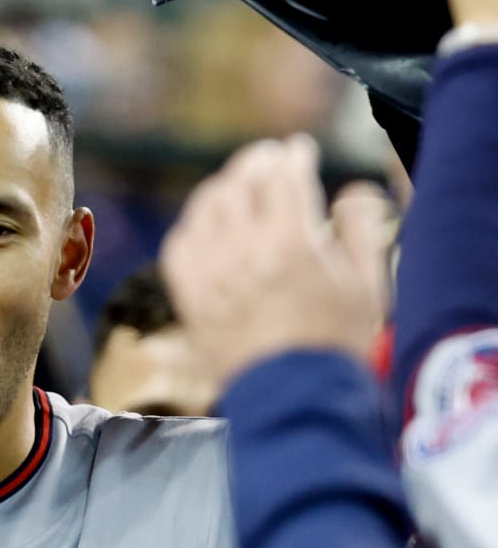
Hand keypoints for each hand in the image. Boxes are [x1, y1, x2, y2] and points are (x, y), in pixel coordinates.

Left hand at [160, 135, 391, 390]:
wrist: (293, 397)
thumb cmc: (336, 344)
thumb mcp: (368, 285)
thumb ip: (361, 228)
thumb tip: (350, 190)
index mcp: (291, 242)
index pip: (284, 176)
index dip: (292, 157)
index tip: (297, 150)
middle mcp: (243, 250)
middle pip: (240, 183)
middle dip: (255, 162)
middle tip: (266, 158)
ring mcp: (210, 272)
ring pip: (205, 207)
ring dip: (223, 187)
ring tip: (237, 185)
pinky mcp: (189, 295)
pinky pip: (179, 243)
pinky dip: (192, 224)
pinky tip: (206, 224)